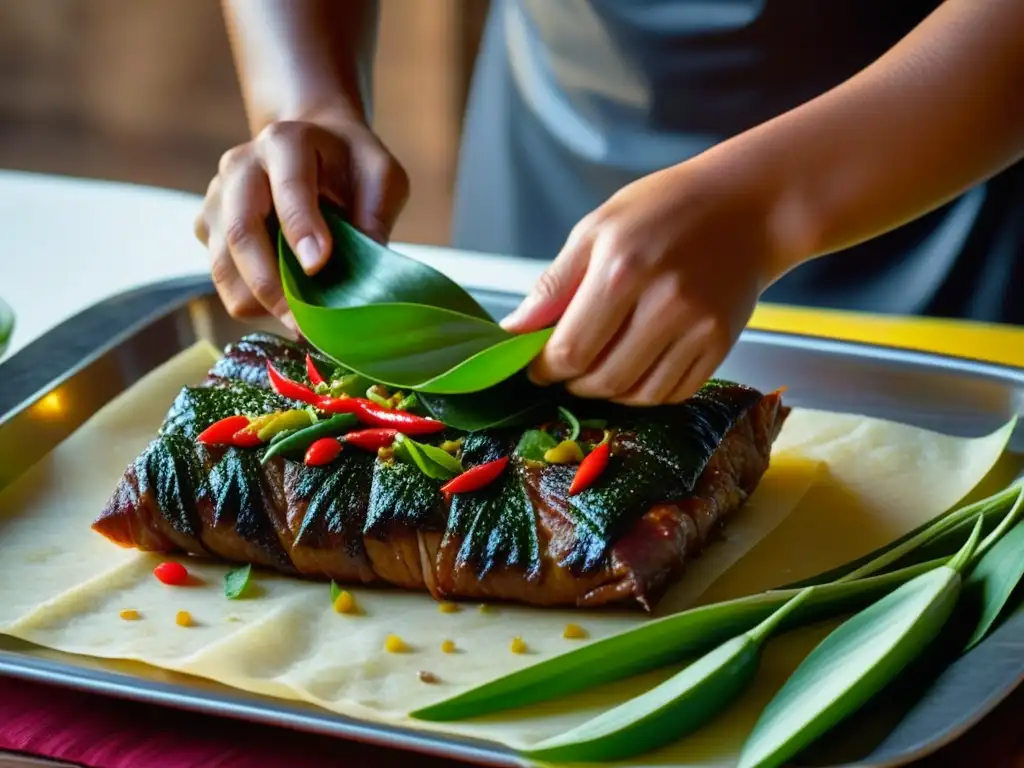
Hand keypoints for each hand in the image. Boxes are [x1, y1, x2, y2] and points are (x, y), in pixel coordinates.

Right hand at [194, 108, 408, 325]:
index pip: (288, 187)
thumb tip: (364, 275)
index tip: (318, 268)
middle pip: (242, 232)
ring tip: (299, 324)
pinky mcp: (209, 228)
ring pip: (222, 265)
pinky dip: (251, 302)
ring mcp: (217, 198)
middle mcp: (240, 166)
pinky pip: (222, 278)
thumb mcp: (381, 175)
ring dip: (259, 303)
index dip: (301, 229)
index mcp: (285, 143)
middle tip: (305, 323)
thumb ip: (376, 215)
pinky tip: (285, 305)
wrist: (314, 144)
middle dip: (272, 285)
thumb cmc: (351, 163)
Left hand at [501, 162, 775, 405]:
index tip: (537, 366)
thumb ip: (553, 285)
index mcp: (622, 270)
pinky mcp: (721, 343)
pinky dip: (645, 392)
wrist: (748, 206)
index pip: (570, 350)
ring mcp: (698, 328)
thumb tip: (514, 332)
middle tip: (566, 369)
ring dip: (608, 393)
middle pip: (602, 380)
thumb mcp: (596, 229)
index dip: (544, 369)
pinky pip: (673, 393)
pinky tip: (636, 366)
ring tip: (599, 368)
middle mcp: (664, 303)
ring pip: (637, 395)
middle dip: (573, 383)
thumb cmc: (663, 210)